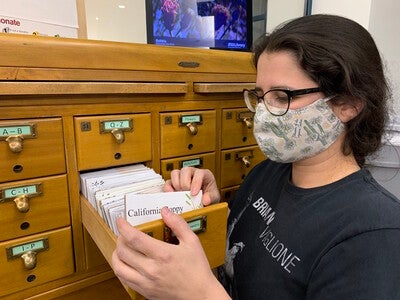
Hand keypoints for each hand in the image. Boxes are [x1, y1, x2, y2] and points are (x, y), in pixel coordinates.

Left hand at [112, 207, 229, 299]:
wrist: (200, 295)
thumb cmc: (198, 269)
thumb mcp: (192, 242)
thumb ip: (178, 224)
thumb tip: (165, 211)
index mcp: (163, 255)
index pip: (134, 238)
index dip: (123, 227)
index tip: (120, 221)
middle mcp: (151, 269)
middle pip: (123, 251)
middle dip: (120, 238)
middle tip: (124, 233)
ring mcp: (146, 282)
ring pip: (119, 267)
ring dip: (117, 254)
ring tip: (122, 247)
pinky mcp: (145, 291)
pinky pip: (124, 279)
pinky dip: (121, 268)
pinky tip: (128, 262)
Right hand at [163, 167, 219, 205]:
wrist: (203, 202)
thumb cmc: (209, 196)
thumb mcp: (214, 198)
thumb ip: (211, 198)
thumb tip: (205, 199)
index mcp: (203, 174)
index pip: (199, 173)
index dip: (196, 182)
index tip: (194, 193)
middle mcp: (192, 173)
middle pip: (185, 170)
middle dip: (185, 183)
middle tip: (187, 194)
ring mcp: (182, 177)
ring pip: (175, 173)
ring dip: (176, 184)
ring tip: (180, 194)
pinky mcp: (174, 183)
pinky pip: (168, 182)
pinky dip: (168, 188)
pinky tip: (172, 195)